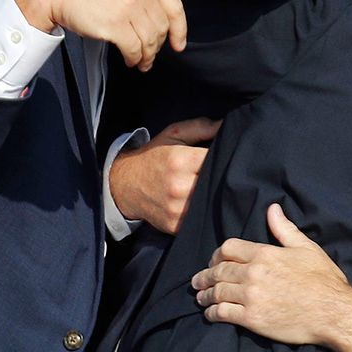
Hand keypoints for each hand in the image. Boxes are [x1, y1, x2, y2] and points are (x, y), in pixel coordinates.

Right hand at [12, 0, 186, 70]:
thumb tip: (155, 19)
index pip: (174, 7)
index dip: (179, 30)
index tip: (179, 44)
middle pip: (161, 28)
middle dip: (157, 47)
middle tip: (150, 57)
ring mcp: (129, 7)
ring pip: (150, 41)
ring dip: (147, 56)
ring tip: (140, 63)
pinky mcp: (115, 25)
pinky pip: (134, 49)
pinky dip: (134, 59)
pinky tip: (129, 61)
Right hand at [107, 117, 219, 233]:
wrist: (124, 184)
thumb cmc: (153, 157)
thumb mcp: (173, 135)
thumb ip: (201, 127)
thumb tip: (227, 125)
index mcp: (180, 161)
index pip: (217, 160)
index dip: (226, 158)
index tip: (226, 158)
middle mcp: (178, 186)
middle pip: (217, 184)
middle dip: (221, 177)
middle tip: (219, 173)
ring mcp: (176, 209)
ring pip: (210, 203)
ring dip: (213, 196)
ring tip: (209, 188)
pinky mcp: (175, 225)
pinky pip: (199, 219)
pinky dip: (202, 211)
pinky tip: (199, 202)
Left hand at [194, 204, 351, 345]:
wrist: (334, 313)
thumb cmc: (324, 281)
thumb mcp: (306, 249)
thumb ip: (285, 229)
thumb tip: (273, 209)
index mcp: (265, 254)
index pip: (228, 249)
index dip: (216, 255)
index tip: (213, 261)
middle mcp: (253, 274)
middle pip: (218, 271)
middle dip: (205, 276)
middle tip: (198, 281)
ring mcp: (251, 297)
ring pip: (217, 292)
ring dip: (205, 295)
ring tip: (201, 298)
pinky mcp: (252, 319)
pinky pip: (222, 313)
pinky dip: (212, 313)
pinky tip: (211, 314)